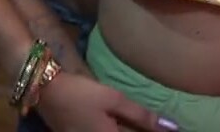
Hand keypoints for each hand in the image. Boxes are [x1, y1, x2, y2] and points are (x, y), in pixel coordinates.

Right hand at [36, 72, 179, 131]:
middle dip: (142, 130)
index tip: (175, 129)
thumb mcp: (113, 99)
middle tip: (159, 125)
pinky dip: (116, 129)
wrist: (44, 92)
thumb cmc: (81, 93)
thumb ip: (141, 116)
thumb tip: (172, 127)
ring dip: (130, 129)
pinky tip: (121, 124)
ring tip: (141, 124)